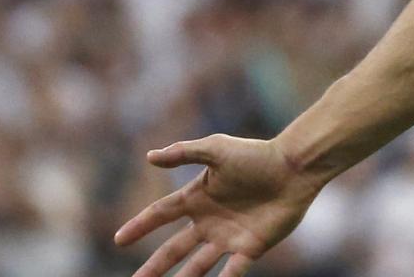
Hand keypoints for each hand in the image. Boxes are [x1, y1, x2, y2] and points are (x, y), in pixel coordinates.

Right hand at [114, 134, 314, 276]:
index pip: (161, 214)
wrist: (294, 168)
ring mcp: (228, 237)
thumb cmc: (256, 155)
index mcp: (197, 197)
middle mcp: (208, 221)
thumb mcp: (216, 149)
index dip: (140, 226)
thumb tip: (149, 157)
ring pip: (197, 267)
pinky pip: (231, 272)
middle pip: (173, 250)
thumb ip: (184, 153)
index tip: (118, 240)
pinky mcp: (250, 248)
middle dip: (154, 267)